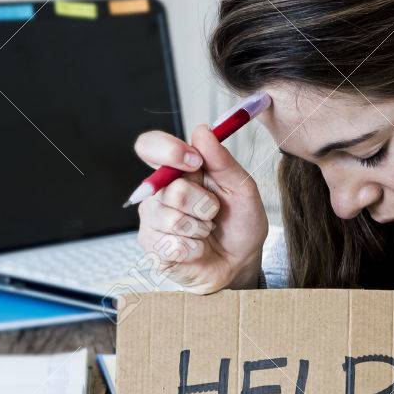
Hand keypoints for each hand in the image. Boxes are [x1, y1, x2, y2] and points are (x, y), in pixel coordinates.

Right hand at [133, 125, 267, 291]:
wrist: (240, 262)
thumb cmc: (239, 223)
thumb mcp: (242, 189)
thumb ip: (222, 161)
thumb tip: (201, 131)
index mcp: (179, 170)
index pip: (151, 146)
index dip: (168, 150)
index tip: (195, 161)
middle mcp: (160, 191)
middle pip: (171, 189)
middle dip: (203, 204)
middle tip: (213, 213)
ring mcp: (152, 219)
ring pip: (172, 219)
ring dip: (200, 229)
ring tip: (206, 232)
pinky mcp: (152, 246)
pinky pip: (172, 245)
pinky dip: (195, 249)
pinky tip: (198, 249)